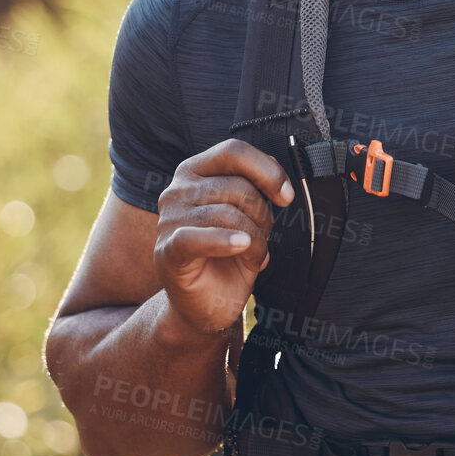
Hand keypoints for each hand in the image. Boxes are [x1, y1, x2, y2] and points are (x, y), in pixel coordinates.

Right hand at [155, 140, 293, 334]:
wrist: (207, 303)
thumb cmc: (228, 256)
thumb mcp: (248, 215)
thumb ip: (256, 189)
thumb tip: (279, 179)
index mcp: (195, 172)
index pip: (233, 152)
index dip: (268, 171)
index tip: (286, 197)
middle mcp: (177, 190)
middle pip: (237, 186)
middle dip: (263, 214)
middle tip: (263, 237)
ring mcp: (169, 220)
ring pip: (227, 213)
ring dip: (255, 238)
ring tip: (254, 254)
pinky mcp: (167, 251)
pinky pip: (196, 237)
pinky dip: (224, 241)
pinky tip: (241, 247)